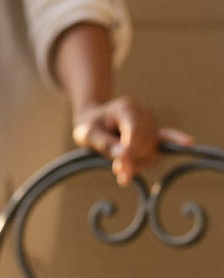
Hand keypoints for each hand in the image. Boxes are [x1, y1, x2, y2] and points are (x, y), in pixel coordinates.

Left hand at [71, 96, 193, 185]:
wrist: (94, 121)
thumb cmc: (90, 126)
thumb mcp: (88, 133)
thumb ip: (105, 144)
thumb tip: (123, 156)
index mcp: (126, 107)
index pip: (134, 131)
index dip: (129, 150)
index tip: (120, 168)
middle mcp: (143, 113)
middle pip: (145, 143)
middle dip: (132, 159)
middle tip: (117, 170)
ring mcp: (151, 123)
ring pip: (153, 150)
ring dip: (139, 163)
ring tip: (122, 169)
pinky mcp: (155, 133)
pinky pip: (167, 138)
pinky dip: (176, 141)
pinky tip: (189, 143)